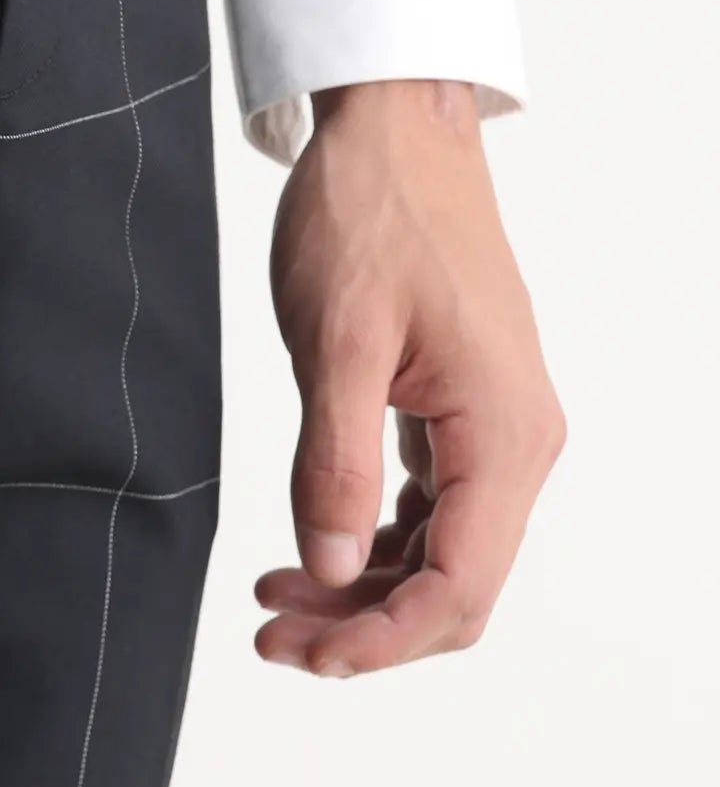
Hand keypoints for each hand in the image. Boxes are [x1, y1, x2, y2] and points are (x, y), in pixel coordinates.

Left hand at [257, 79, 562, 677]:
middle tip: (272, 639)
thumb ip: (331, 462)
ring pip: (442, 555)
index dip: (383, 639)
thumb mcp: (335, 340)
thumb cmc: (370, 215)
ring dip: (363, 592)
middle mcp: (516, 441)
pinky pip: (430, 510)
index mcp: (503, 432)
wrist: (394, 131)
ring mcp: (492, 429)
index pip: (460, 584)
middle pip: (457, 587)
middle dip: (368, 629)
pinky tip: (308, 550)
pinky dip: (371, 543)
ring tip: (273, 603)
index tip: (307, 655)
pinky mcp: (459, 412)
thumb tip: (325, 567)